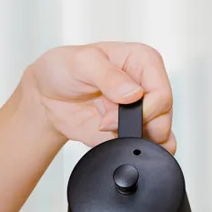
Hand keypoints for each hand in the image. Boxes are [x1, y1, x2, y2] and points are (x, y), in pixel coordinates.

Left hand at [23, 42, 175, 152]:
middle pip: (164, 118)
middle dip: (133, 126)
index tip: (111, 113)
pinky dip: (134, 150)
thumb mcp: (81, 62)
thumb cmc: (63, 69)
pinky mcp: (136, 130)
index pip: (162, 93)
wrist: (47, 95)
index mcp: (144, 61)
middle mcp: (148, 86)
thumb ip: (108, 76)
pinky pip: (149, 148)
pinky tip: (116, 140)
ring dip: (131, 137)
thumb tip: (133, 94)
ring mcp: (144, 110)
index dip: (142, 110)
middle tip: (105, 119)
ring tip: (106, 123)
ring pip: (160, 136)